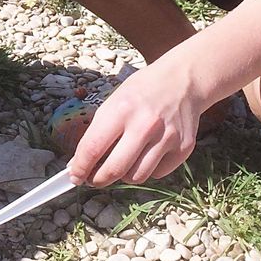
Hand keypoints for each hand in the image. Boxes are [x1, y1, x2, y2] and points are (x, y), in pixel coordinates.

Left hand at [65, 67, 202, 187]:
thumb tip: (80, 163)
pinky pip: (157, 173)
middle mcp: (145, 125)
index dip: (80, 168)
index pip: (93, 148)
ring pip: (136, 177)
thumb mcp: (115, 101)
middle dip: (98, 180)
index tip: (75, 176)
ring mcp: (167, 138)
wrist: (184, 80)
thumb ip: (98, 131)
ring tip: (122, 163)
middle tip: (93, 179)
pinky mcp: (183, 148)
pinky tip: (146, 155)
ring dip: (124, 176)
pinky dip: (147, 170)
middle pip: (115, 169)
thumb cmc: (143, 90)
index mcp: (122, 109)